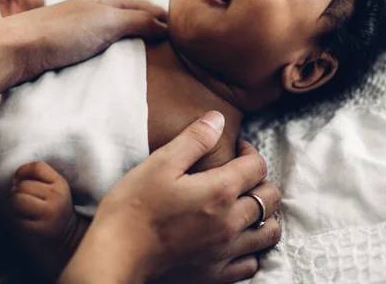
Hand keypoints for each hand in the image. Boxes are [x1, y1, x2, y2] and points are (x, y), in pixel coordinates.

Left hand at [10, 0, 167, 81]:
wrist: (16, 47)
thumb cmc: (63, 31)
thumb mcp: (108, 22)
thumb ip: (139, 21)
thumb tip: (167, 26)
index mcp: (108, 0)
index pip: (146, 7)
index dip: (165, 18)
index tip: (183, 32)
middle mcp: (97, 9)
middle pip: (132, 15)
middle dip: (152, 25)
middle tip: (173, 44)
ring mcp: (83, 27)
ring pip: (118, 30)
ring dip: (135, 39)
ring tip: (151, 54)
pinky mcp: (71, 46)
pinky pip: (104, 45)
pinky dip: (118, 50)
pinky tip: (119, 61)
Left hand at [10, 161, 75, 241]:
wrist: (68, 235)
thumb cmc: (55, 208)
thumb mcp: (55, 188)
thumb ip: (38, 177)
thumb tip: (14, 181)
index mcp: (60, 184)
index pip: (37, 167)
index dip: (22, 171)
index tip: (18, 180)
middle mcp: (56, 197)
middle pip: (23, 185)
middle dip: (18, 191)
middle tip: (23, 199)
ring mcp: (47, 213)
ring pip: (17, 200)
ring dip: (14, 204)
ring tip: (21, 209)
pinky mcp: (38, 229)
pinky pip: (16, 218)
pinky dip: (14, 218)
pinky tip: (24, 220)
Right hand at [60, 111, 281, 283]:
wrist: (115, 254)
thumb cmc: (134, 205)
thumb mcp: (161, 162)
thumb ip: (195, 138)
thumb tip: (219, 118)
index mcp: (220, 191)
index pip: (258, 167)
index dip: (250, 152)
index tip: (236, 148)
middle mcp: (230, 222)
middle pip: (270, 199)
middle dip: (262, 181)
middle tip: (240, 175)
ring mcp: (225, 251)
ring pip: (269, 232)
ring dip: (264, 215)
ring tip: (244, 205)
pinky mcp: (215, 274)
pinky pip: (251, 262)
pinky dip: (251, 248)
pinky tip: (234, 238)